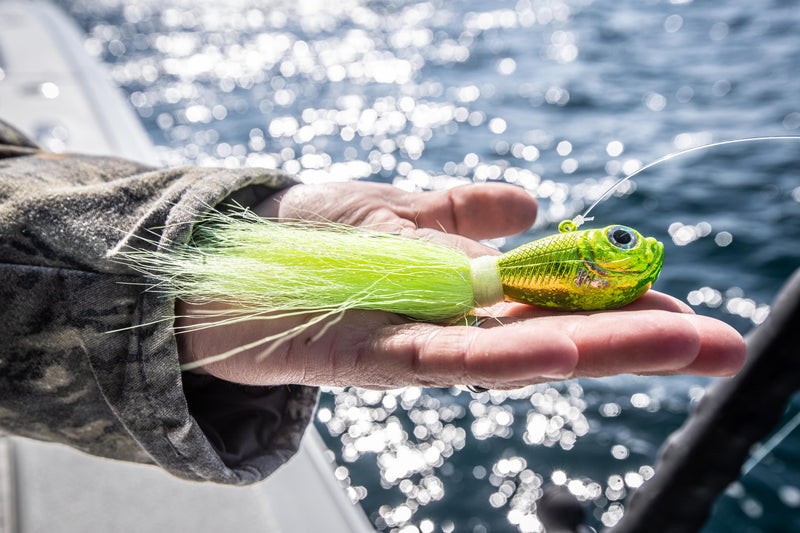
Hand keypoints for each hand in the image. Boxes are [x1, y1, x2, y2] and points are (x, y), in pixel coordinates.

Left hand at [176, 182, 745, 388]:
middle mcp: (457, 326)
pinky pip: (450, 358)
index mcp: (468, 292)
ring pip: (523, 352)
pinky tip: (564, 350)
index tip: (690, 311)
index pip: (564, 301)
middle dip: (642, 339)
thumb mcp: (397, 212)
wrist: (224, 271)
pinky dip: (506, 355)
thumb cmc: (310, 241)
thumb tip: (534, 201)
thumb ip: (462, 211)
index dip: (625, 306)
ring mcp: (422, 347)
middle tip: (726, 345)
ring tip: (682, 344)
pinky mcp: (377, 361)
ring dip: (602, 350)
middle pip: (561, 333)